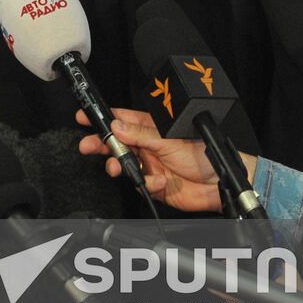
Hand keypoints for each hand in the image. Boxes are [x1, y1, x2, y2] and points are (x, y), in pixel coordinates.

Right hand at [76, 107, 254, 213]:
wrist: (216, 184)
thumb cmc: (201, 155)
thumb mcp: (168, 140)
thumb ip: (140, 135)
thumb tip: (117, 126)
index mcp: (151, 129)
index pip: (122, 120)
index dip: (104, 118)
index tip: (85, 117)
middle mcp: (148, 146)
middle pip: (117, 143)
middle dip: (100, 144)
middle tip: (88, 146)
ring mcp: (149, 165)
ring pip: (123, 164)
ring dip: (118, 166)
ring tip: (117, 167)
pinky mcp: (152, 184)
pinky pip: (138, 183)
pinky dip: (146, 183)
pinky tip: (160, 181)